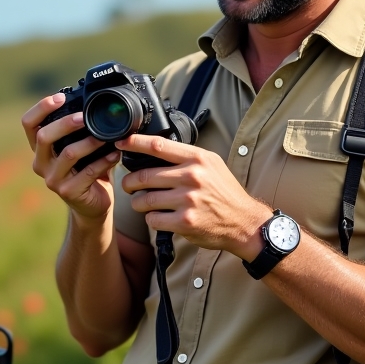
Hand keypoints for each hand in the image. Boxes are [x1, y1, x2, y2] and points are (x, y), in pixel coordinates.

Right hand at [21, 95, 119, 222]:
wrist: (93, 205)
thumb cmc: (87, 172)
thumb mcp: (79, 149)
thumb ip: (79, 132)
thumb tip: (94, 105)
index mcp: (40, 149)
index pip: (29, 124)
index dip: (41, 108)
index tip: (60, 98)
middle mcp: (41, 163)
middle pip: (44, 137)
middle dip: (66, 123)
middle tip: (85, 117)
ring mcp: (53, 179)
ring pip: (68, 154)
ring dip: (90, 142)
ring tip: (106, 136)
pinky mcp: (68, 192)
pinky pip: (87, 172)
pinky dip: (103, 161)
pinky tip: (114, 155)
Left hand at [117, 135, 271, 258]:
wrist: (243, 222)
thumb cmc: (225, 193)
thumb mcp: (212, 165)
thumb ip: (188, 157)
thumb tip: (156, 150)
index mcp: (198, 159)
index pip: (158, 146)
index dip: (135, 143)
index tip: (121, 142)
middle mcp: (192, 177)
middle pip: (144, 175)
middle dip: (129, 182)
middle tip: (128, 185)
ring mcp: (188, 200)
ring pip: (145, 199)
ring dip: (138, 202)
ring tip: (141, 203)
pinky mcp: (184, 222)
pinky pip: (153, 219)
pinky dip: (151, 219)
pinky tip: (159, 217)